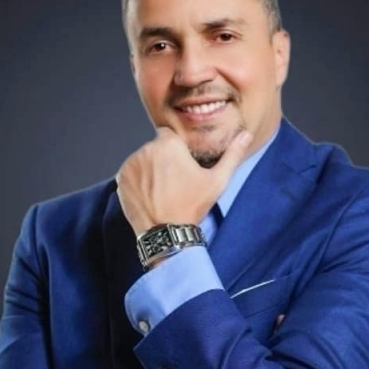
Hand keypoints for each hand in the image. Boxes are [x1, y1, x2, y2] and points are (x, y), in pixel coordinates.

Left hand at [116, 127, 252, 234]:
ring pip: (143, 160)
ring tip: (163, 191)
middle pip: (156, 148)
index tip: (183, 166)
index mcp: (168, 144)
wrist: (166, 233)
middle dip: (164, 160)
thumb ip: (232, 154)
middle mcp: (146, 149)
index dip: (177, 150)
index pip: (171, 136)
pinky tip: (151, 195)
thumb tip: (247, 134)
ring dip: (150, 170)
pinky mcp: (121, 179)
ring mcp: (131, 164)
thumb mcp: (217, 181)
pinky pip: (131, 173)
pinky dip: (139, 181)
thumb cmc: (192, 207)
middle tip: (175, 183)